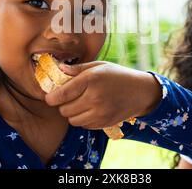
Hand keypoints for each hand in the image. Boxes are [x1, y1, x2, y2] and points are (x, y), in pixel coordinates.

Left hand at [44, 61, 161, 128]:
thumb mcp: (99, 66)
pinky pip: (84, 125)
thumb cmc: (118, 75)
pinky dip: (83, 119)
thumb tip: (59, 69)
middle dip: (62, 104)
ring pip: (72, 120)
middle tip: (68, 98)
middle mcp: (95, 97)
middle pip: (64, 109)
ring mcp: (100, 112)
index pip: (62, 94)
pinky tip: (90, 109)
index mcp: (91, 79)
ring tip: (80, 103)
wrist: (141, 91)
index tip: (50, 97)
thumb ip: (78, 69)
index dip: (51, 97)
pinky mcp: (104, 123)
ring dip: (72, 113)